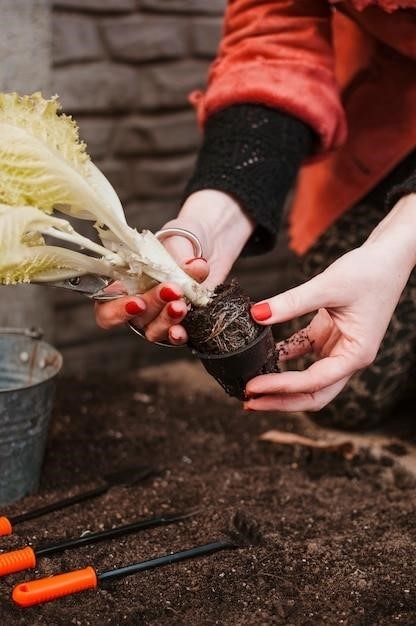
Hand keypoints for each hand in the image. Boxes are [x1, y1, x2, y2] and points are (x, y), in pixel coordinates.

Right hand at [95, 190, 253, 343]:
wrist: (209, 243)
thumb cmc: (181, 239)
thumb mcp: (176, 240)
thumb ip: (179, 254)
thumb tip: (193, 265)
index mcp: (123, 282)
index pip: (106, 306)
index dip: (117, 310)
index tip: (137, 301)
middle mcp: (137, 303)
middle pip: (135, 318)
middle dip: (153, 305)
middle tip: (172, 290)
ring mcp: (158, 316)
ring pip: (153, 330)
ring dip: (166, 320)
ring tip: (181, 306)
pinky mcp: (180, 322)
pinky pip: (174, 337)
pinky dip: (177, 336)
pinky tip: (181, 332)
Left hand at [245, 195, 415, 411]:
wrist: (388, 255)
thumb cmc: (369, 271)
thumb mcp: (328, 285)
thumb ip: (291, 302)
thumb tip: (256, 315)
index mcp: (356, 354)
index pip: (313, 382)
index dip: (281, 387)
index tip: (253, 386)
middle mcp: (348, 358)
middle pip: (312, 394)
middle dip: (280, 401)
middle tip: (248, 401)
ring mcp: (338, 348)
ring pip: (307, 379)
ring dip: (280, 384)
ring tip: (251, 385)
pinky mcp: (328, 334)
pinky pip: (302, 353)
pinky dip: (283, 357)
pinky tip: (260, 356)